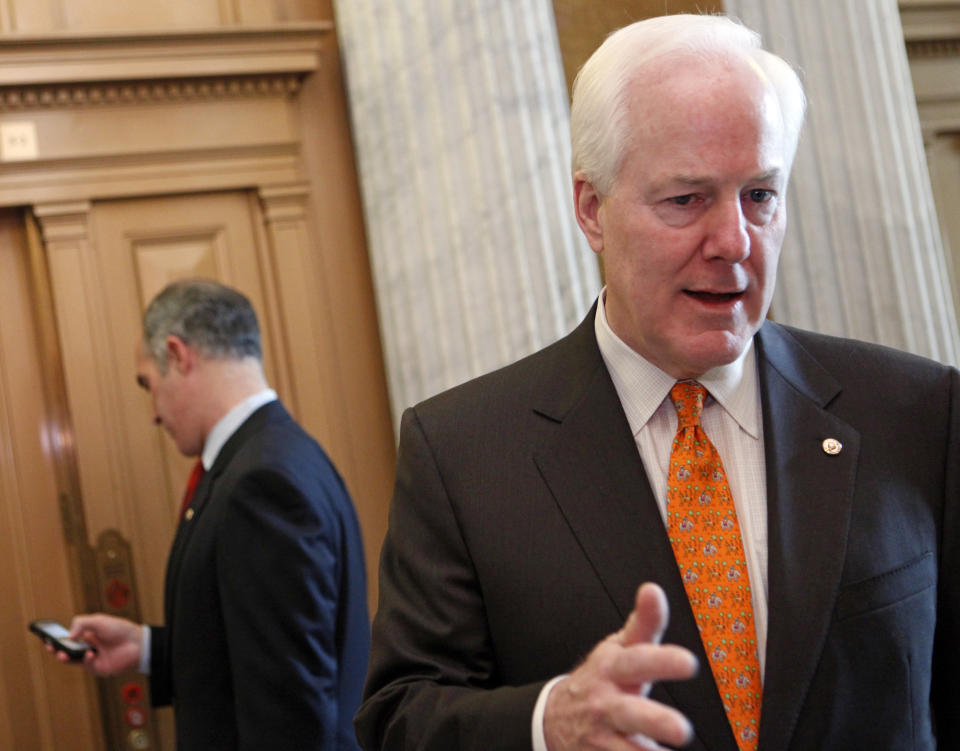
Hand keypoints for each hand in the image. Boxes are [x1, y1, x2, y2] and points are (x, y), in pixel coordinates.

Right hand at [55, 614, 143, 676]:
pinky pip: (87, 665)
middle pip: (68, 650)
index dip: (58, 639)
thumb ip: (81, 624)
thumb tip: (68, 636)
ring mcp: (93, 658)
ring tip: (62, 653)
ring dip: (66, 657)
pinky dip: (86, 660)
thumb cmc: (120, 629)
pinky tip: (90, 654)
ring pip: (74, 660)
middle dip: (57, 649)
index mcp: (87, 635)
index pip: (68, 638)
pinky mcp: (98, 668)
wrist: (137, 642)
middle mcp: (88, 647)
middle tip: (51, 647)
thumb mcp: (98, 621)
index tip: (47, 638)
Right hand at [543, 583, 697, 750]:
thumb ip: (643, 623)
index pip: (638, 660)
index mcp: (613, 669)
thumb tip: (653, 590)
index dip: (662, 660)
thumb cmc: (602, 677)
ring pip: (626, 750)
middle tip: (681, 730)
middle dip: (656, 721)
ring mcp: (603, 735)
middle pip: (630, 713)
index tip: (689, 662)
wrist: (557, 716)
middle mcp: (606, 702)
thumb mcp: (618, 647)